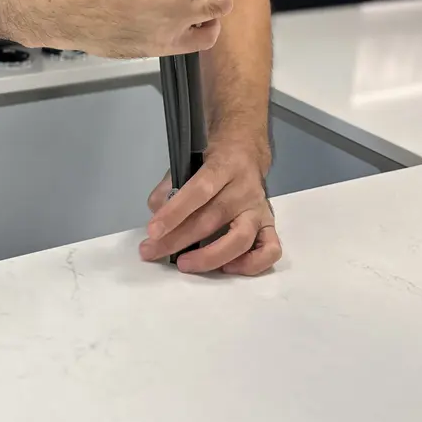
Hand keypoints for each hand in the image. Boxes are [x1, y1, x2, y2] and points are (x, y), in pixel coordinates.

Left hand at [139, 137, 280, 275]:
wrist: (246, 153)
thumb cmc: (212, 161)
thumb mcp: (187, 162)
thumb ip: (169, 186)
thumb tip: (157, 213)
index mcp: (224, 167)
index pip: (199, 190)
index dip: (174, 213)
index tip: (152, 231)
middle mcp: (245, 189)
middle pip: (213, 219)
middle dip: (178, 240)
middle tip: (152, 252)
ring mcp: (259, 209)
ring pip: (240, 240)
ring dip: (209, 257)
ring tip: (185, 264)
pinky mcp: (270, 225)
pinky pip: (270, 251)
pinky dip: (250, 265)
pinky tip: (226, 268)